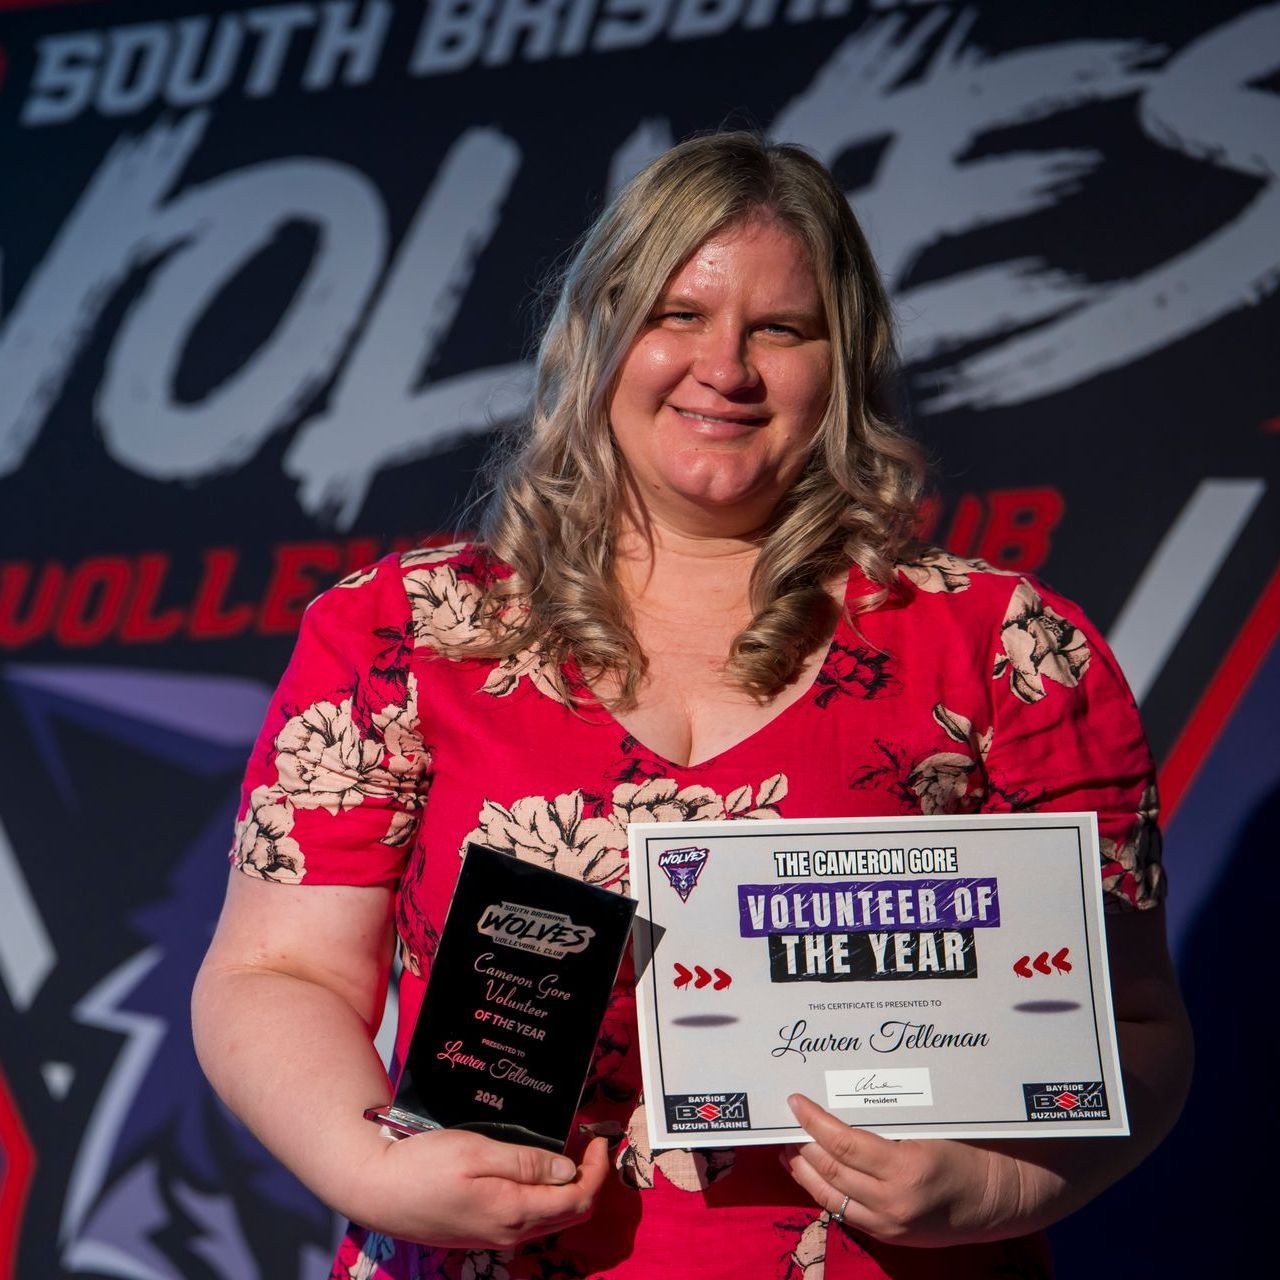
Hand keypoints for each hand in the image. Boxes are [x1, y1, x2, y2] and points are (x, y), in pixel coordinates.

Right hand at [358, 1129, 609, 1247]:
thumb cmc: (424, 1165)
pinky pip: (529, 1219)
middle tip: (593, 1143)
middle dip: (590, 1180)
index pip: (577, 1200)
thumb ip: (526, 1163)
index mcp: (513, 1212)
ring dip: (570, 1189)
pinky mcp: (482, 1232)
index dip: (598, 1170)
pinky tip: (539, 1170)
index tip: (601, 1138)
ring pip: (550, 1218)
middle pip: (570, 1214)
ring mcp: (495, 1236)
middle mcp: (509, 1232)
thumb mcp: (477, 1152)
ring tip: (572, 1151)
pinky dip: (546, 1196)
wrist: (376, 1190)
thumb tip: (569, 1172)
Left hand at [779, 1094, 1021, 1246]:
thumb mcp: (932, 1126)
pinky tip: (814, 1175)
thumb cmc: (972, 1147)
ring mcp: (892, 1225)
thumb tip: (841, 1099)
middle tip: (787, 1121)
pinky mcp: (892, 1237)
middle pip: (831, 1171)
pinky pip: (846, 1213)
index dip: (814, 1121)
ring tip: (789, 1148)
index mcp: (907, 1169)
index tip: (796, 1101)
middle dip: (802, 1144)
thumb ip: (888, 1120)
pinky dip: (824, 1192)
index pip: (843, 1144)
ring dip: (804, 1171)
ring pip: (831, 1197)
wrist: (1003, 1196)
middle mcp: (895, 1202)